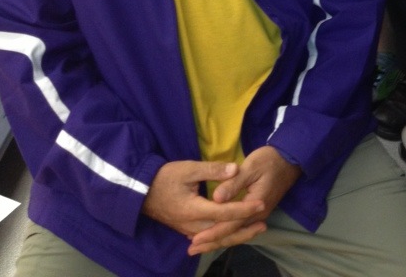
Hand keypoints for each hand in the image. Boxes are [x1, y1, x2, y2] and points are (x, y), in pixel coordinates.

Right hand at [142, 160, 264, 242]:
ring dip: (236, 234)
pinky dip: (224, 235)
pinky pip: (210, 236)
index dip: (244, 209)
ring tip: (255, 229)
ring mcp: (189, 230)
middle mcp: (193, 225)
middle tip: (264, 223)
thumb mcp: (188, 168)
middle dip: (244, 228)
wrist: (141, 192)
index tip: (261, 204)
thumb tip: (235, 169)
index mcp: (194, 210)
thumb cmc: (165, 177)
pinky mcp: (187, 229)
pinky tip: (235, 231)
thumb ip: (212, 170)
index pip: (224, 212)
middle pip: (223, 232)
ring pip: (217, 237)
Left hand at [188, 147, 300, 255]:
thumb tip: (216, 198)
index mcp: (255, 205)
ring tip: (200, 245)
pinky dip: (226, 232)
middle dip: (212, 242)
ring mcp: (258, 215)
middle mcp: (257, 215)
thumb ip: (234, 183)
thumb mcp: (251, 167)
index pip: (231, 224)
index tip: (195, 239)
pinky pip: (239, 227)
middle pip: (232, 234)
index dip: (212, 232)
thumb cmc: (269, 160)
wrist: (289, 159)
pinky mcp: (256, 212)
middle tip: (192, 249)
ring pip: (236, 233)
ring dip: (218, 240)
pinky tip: (215, 233)